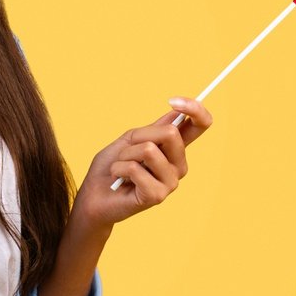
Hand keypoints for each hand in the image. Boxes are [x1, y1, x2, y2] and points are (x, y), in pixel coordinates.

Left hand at [71, 96, 213, 231]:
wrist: (95, 194)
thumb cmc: (112, 166)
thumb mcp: (131, 139)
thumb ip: (154, 128)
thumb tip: (177, 112)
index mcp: (175, 149)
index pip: (200, 124)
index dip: (195, 109)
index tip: (172, 100)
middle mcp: (179, 165)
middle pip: (171, 133)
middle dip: (139, 136)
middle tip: (127, 152)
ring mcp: (171, 182)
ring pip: (149, 150)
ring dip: (125, 155)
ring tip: (121, 168)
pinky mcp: (158, 195)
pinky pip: (136, 168)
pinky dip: (119, 169)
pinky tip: (119, 180)